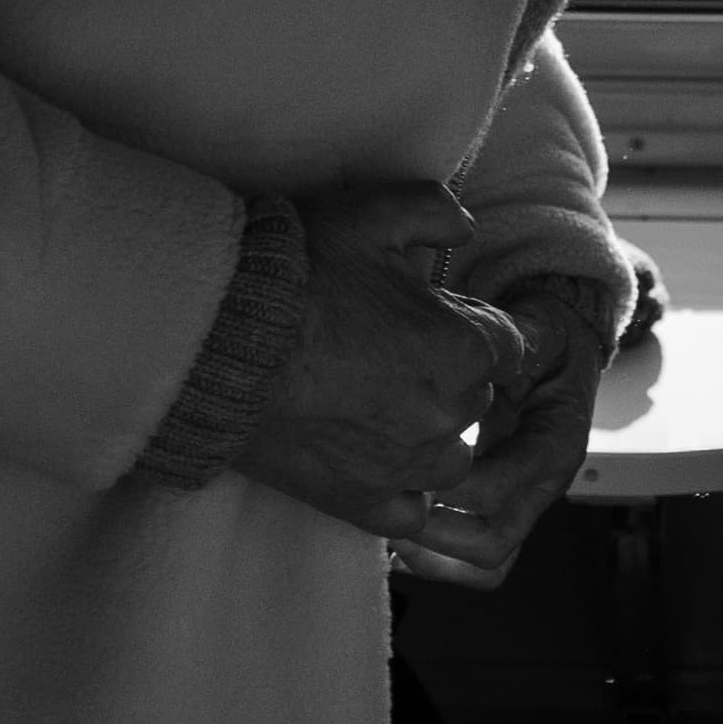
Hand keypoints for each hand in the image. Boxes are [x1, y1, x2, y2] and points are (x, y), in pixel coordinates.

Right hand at [233, 183, 529, 538]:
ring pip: (452, 458)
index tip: (435, 315)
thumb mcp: (370, 215)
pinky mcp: (361, 503)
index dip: (471, 324)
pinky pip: (411, 513)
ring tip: (383, 404)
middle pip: (477, 398)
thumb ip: (434, 210)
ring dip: (431, 432)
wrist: (214, 342)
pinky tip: (381, 465)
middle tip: (390, 349)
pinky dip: (405, 492)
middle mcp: (447, 415)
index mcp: (462, 350)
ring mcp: (405, 466)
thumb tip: (465, 226)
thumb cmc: (294, 275)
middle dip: (449, 374)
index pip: (508, 344)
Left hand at [390, 283, 610, 589]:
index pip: (499, 487)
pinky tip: (397, 533)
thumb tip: (486, 345)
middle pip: (493, 544)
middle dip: (433, 534)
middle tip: (389, 505)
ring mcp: (524, 505)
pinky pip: (473, 559)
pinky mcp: (505, 512)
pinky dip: (436, 558)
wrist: (563, 358)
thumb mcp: (536, 332)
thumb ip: (513, 340)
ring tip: (389, 528)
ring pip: (486, 564)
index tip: (406, 465)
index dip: (447, 486)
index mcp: (554, 444)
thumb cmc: (544, 343)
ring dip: (433, 557)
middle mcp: (544, 487)